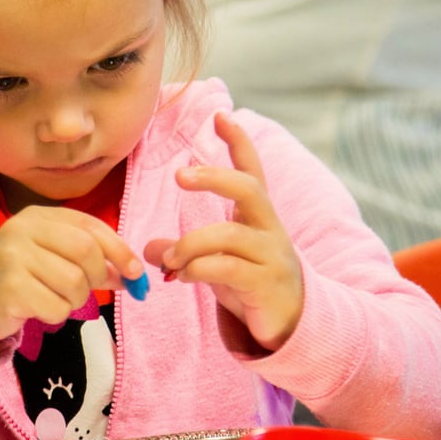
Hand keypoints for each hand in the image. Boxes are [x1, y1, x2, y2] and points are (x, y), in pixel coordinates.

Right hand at [0, 206, 143, 351]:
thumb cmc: (21, 278)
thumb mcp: (53, 258)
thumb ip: (91, 260)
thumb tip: (132, 273)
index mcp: (38, 216)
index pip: (91, 226)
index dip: (119, 250)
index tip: (135, 272)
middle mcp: (22, 229)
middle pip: (86, 251)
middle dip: (96, 277)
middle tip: (85, 290)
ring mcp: (12, 257)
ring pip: (74, 282)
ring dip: (74, 300)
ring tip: (54, 299)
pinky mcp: (9, 288)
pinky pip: (56, 307)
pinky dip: (56, 314)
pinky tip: (38, 309)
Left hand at [144, 111, 302, 350]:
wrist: (292, 325)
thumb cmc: (250, 284)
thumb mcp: (216, 262)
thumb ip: (185, 249)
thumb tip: (148, 248)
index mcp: (258, 217)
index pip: (253, 171)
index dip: (239, 142)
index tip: (221, 114)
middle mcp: (269, 229)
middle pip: (249, 188)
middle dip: (214, 177)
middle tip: (180, 176)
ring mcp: (271, 255)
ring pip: (228, 235)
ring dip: (188, 244)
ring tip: (168, 260)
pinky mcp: (266, 283)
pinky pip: (228, 268)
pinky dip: (197, 269)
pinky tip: (182, 276)